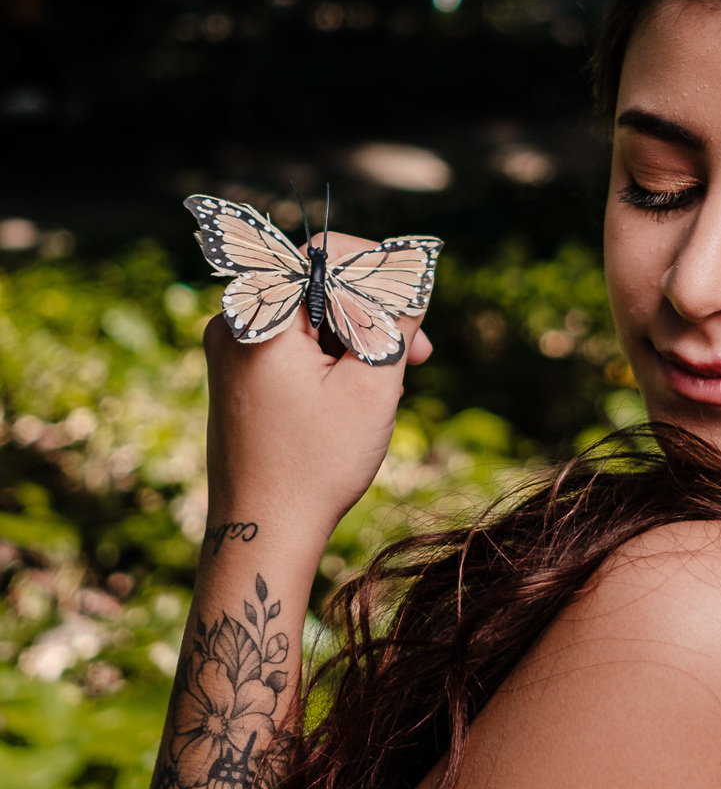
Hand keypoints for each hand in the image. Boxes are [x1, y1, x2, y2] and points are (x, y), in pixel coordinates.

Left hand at [201, 231, 433, 551]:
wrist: (262, 534)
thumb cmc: (315, 464)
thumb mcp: (373, 384)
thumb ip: (396, 316)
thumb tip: (413, 267)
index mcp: (258, 316)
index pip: (323, 254)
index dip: (376, 269)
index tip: (414, 304)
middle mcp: (234, 323)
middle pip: (317, 286)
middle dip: (373, 311)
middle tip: (419, 354)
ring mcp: (232, 352)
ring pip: (310, 318)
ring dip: (357, 338)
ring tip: (393, 382)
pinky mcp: (239, 378)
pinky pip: (294, 345)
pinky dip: (331, 358)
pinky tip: (360, 393)